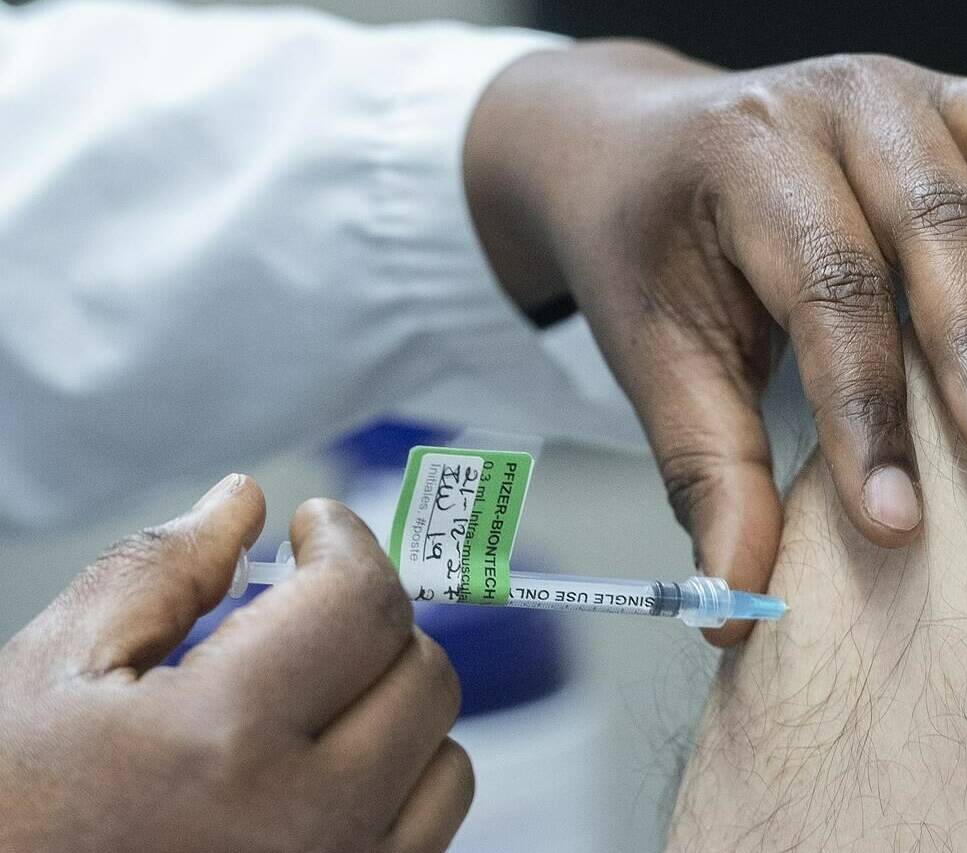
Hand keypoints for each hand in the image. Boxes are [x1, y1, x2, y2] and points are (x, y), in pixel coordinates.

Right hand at [0, 475, 471, 852]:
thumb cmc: (11, 810)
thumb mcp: (55, 670)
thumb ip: (161, 571)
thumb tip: (245, 502)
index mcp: (224, 741)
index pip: (363, 603)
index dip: (346, 542)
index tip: (319, 528)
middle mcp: (305, 826)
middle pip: (424, 676)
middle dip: (372, 620)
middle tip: (312, 607)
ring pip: (447, 760)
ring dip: (396, 706)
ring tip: (317, 696)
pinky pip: (430, 833)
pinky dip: (400, 783)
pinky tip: (325, 765)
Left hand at [465, 47, 966, 642]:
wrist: (626, 147)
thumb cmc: (645, 254)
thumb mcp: (655, 360)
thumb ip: (705, 475)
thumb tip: (732, 605)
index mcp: (742, 162)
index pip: (822, 292)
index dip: (862, 412)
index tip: (897, 522)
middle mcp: (829, 105)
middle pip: (925, 219)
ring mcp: (899, 88)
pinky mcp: (947, 97)